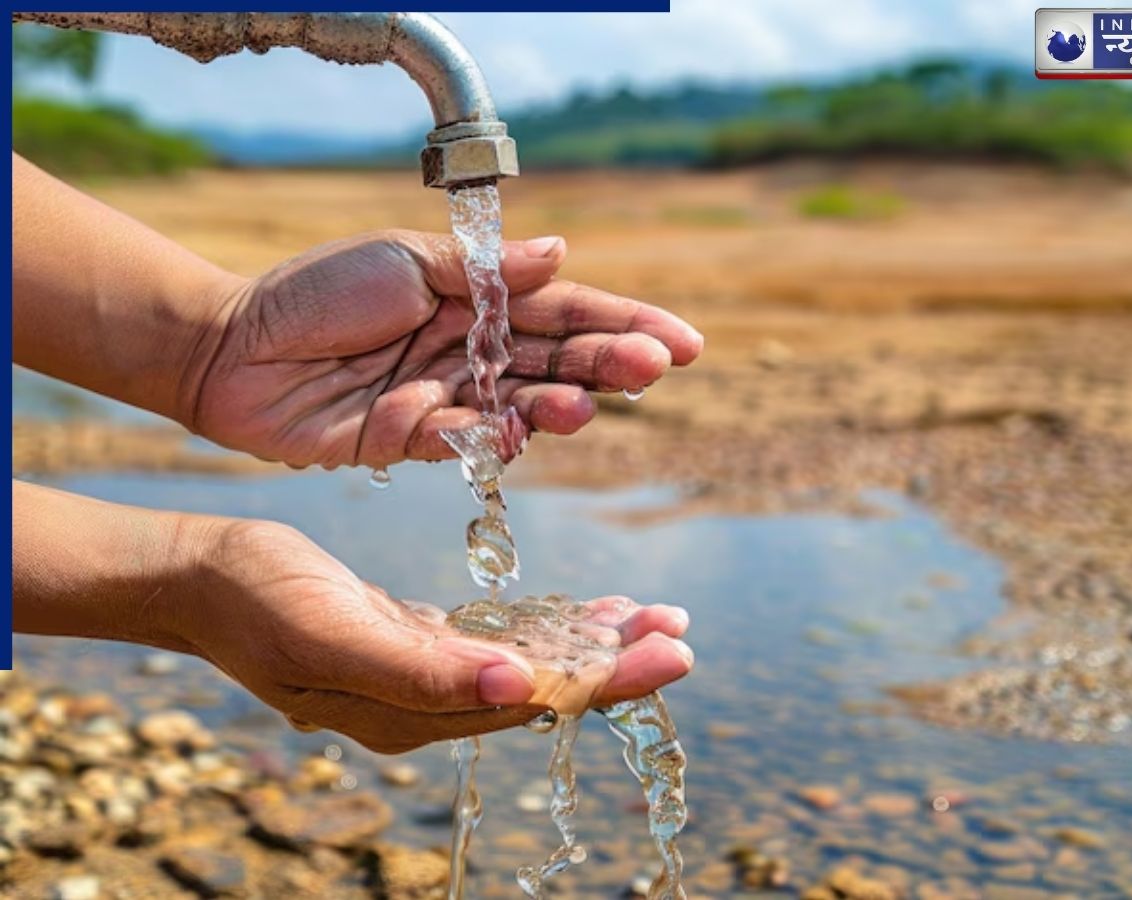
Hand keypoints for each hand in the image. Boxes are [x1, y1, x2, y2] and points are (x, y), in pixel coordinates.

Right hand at [180, 519, 692, 752]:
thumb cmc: (257, 601)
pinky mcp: (413, 642)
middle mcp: (425, 703)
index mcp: (413, 711)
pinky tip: (586, 611)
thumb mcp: (333, 632)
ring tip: (653, 616)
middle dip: (617, 663)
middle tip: (681, 630)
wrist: (202, 578)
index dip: (606, 680)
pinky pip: (497, 641)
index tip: (672, 653)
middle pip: (543, 688)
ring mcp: (420, 675)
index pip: (535, 702)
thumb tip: (520, 686)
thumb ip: (421, 670)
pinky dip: (547, 624)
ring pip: (527, 664)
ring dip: (592, 643)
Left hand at [187, 231, 702, 468]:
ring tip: (578, 405)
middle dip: (609, 366)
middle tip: (654, 370)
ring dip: (555, 407)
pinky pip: (464, 444)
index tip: (685, 342)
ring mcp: (448, 399)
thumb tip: (560, 253)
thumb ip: (483, 268)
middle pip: (557, 361)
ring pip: (521, 408)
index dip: (627, 324)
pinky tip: (510, 430)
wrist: (236, 350)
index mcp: (477, 298)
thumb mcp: (404, 260)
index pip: (567, 311)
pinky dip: (487, 438)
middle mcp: (473, 350)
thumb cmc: (317, 292)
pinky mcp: (414, 443)